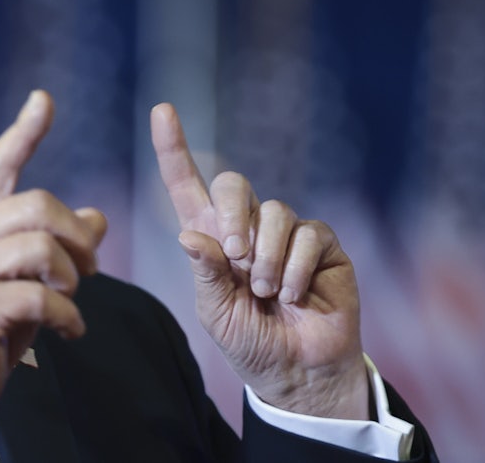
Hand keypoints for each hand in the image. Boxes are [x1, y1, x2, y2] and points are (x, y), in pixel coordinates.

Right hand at [0, 90, 104, 461]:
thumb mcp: (26, 276)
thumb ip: (56, 244)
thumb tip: (98, 217)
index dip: (24, 131)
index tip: (44, 100)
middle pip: (39, 205)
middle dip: (78, 237)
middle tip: (93, 269)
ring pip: (42, 247)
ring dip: (74, 277)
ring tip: (74, 300)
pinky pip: (41, 295)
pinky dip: (68, 315)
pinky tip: (70, 330)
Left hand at [150, 103, 367, 419]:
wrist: (298, 374)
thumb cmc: (251, 342)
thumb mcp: (215, 313)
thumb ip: (205, 274)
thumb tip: (188, 235)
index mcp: (211, 239)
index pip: (188, 185)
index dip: (174, 148)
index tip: (162, 110)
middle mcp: (248, 227)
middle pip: (234, 184)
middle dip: (233, 215)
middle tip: (237, 256)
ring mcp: (287, 233)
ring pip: (275, 211)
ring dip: (267, 258)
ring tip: (267, 293)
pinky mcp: (322, 245)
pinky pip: (308, 235)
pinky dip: (295, 269)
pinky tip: (294, 296)